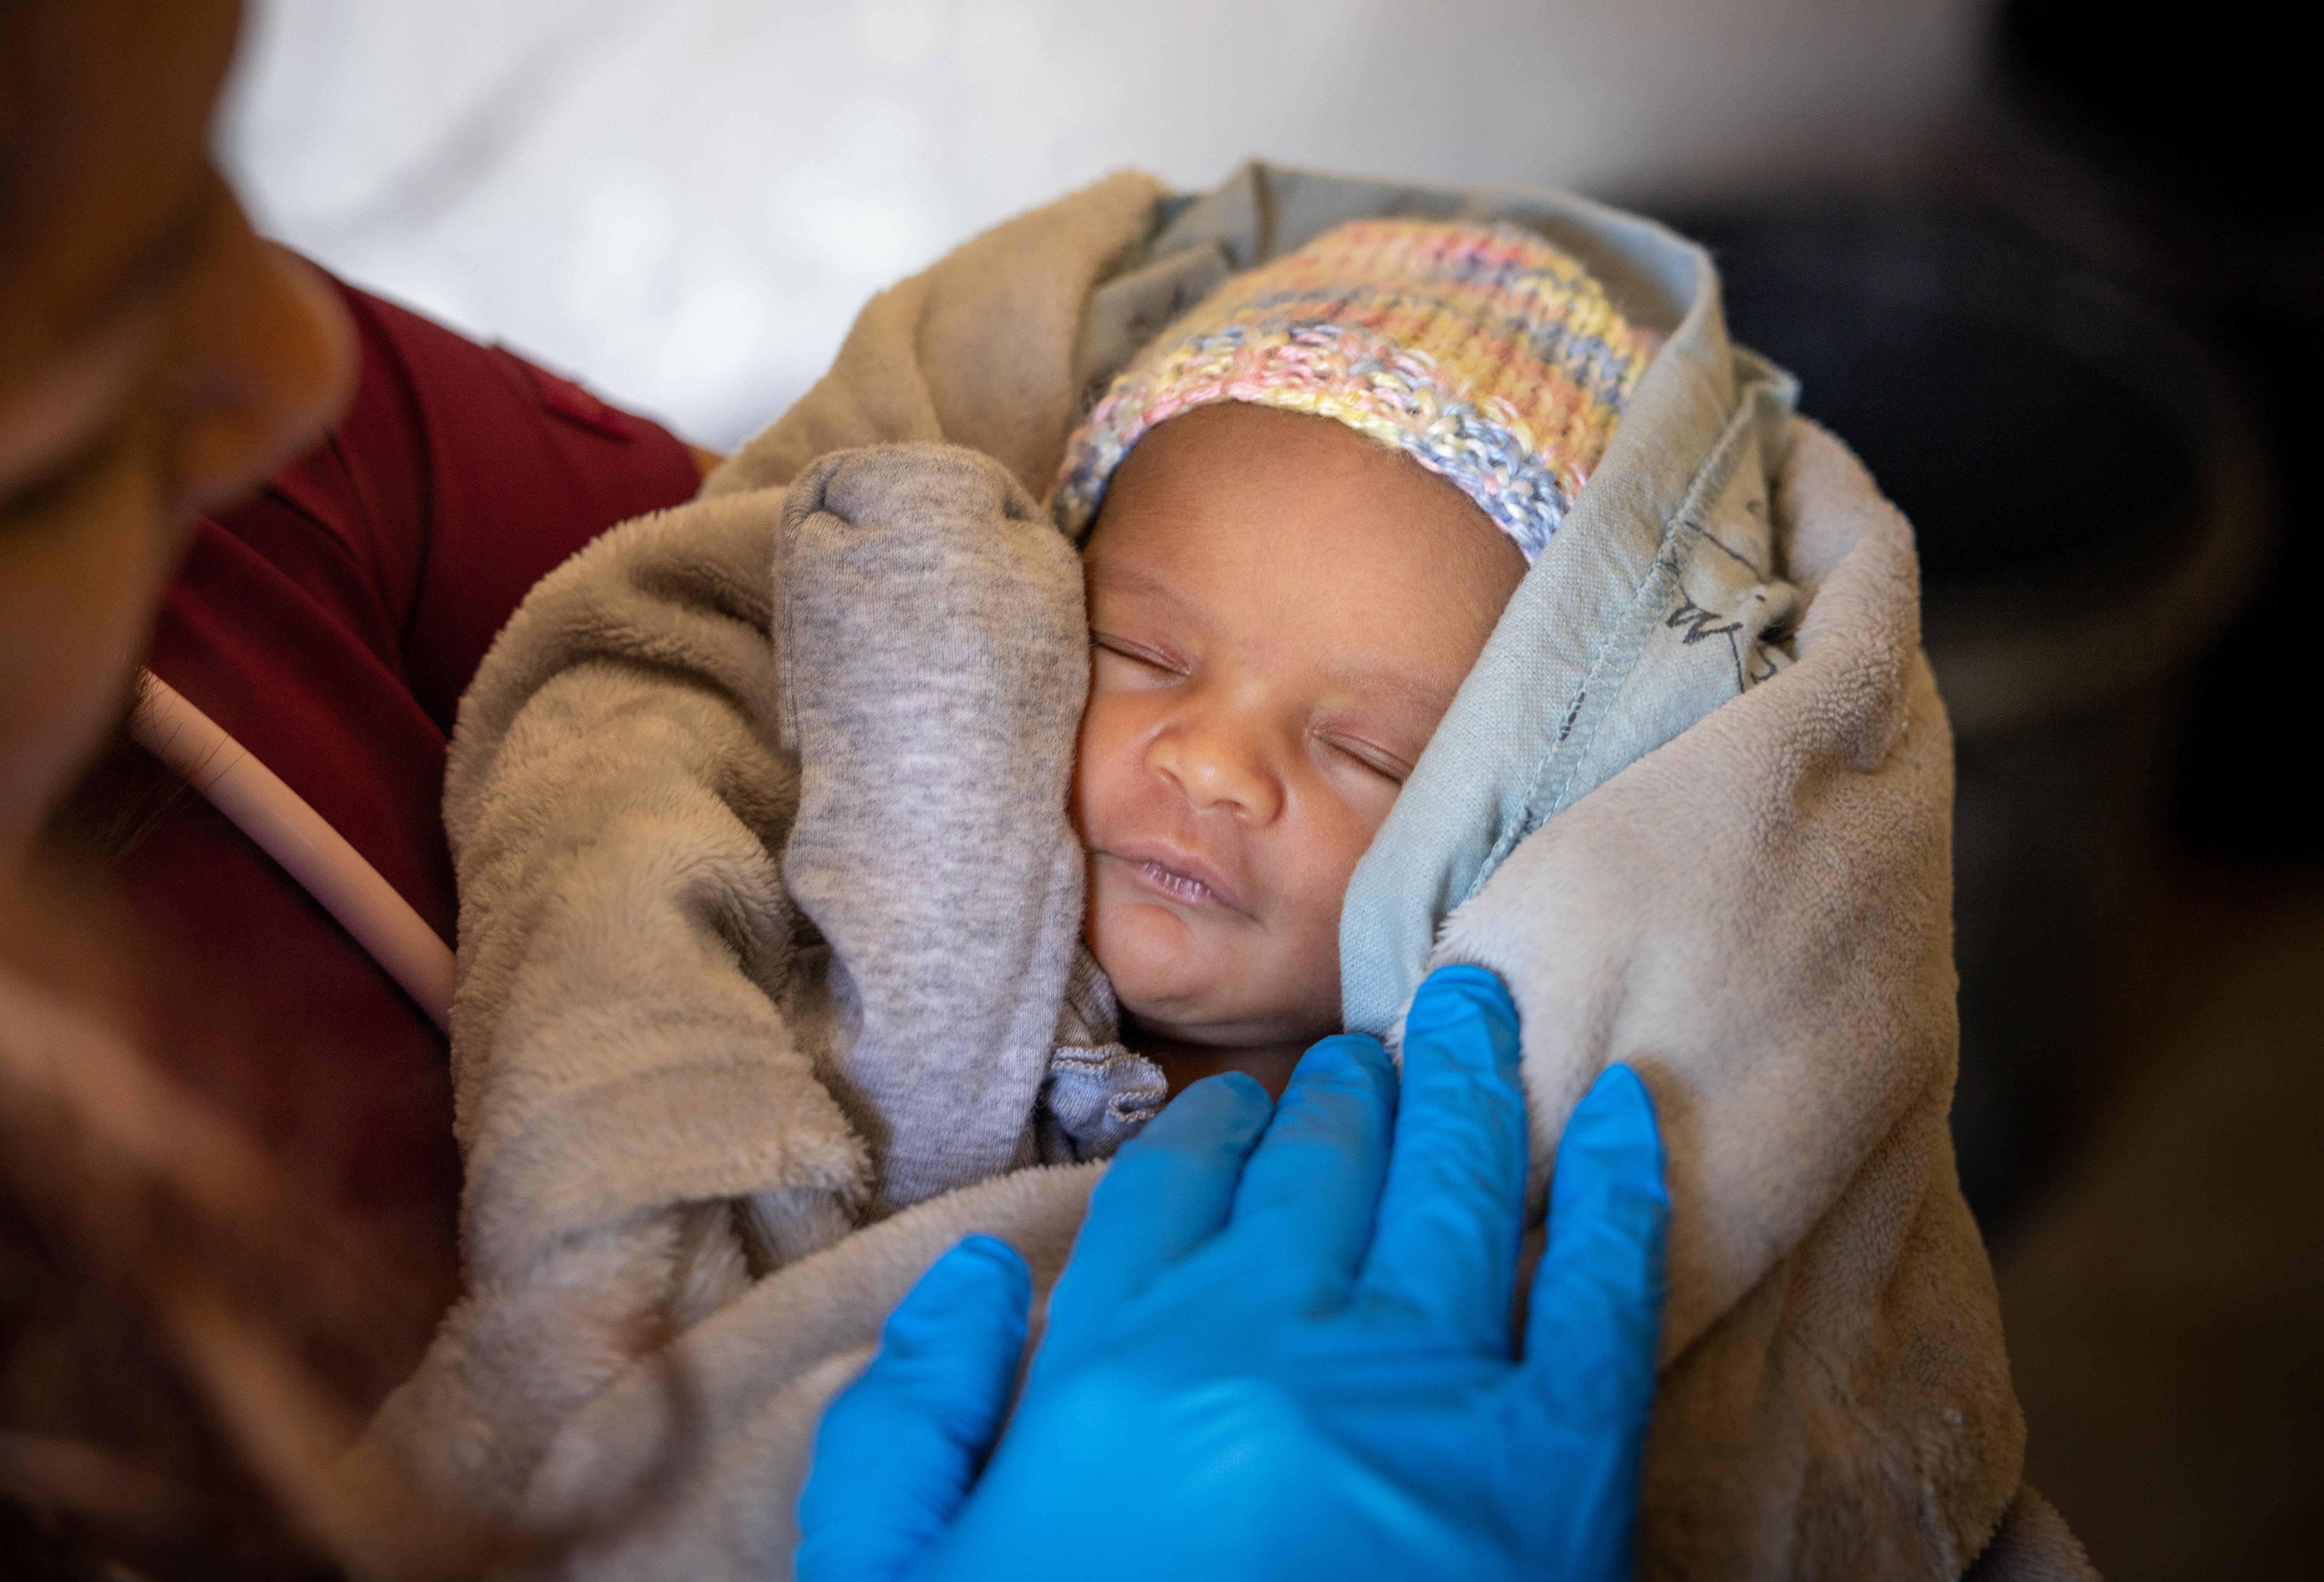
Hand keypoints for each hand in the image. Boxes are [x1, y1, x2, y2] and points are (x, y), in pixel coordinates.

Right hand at [795, 965, 1667, 1581]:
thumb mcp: (907, 1576)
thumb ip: (910, 1423)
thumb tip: (974, 1276)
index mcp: (1120, 1366)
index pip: (1179, 1188)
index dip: (1218, 1130)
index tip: (1248, 1105)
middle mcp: (1270, 1346)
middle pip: (1319, 1164)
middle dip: (1347, 1086)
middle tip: (1376, 1040)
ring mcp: (1422, 1396)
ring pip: (1453, 1182)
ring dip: (1466, 1079)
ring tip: (1480, 1009)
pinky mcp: (1555, 1468)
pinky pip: (1600, 1285)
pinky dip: (1619, 1184)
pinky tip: (1626, 1109)